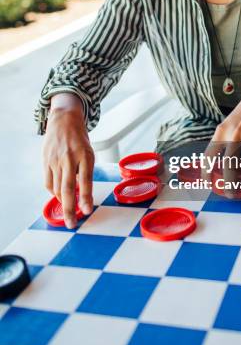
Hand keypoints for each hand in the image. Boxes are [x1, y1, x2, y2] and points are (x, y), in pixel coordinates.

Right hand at [43, 94, 94, 227]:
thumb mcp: (89, 152)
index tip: (87, 211)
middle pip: (68, 188)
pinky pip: (48, 182)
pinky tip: (59, 193)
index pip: (86, 180)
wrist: (64, 120)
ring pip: (56, 188)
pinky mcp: (46, 161)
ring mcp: (56, 160)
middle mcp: (70, 158)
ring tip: (68, 210)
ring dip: (62, 202)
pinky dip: (53, 191)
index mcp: (86, 155)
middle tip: (72, 223)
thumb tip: (82, 194)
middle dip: (70, 208)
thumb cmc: (79, 140)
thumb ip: (86, 171)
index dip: (86, 197)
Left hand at [203, 82, 240, 197]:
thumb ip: (223, 141)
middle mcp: (234, 135)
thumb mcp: (228, 124)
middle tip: (230, 195)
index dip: (206, 173)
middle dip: (229, 184)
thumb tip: (217, 164)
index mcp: (221, 132)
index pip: (209, 156)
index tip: (208, 185)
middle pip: (229, 166)